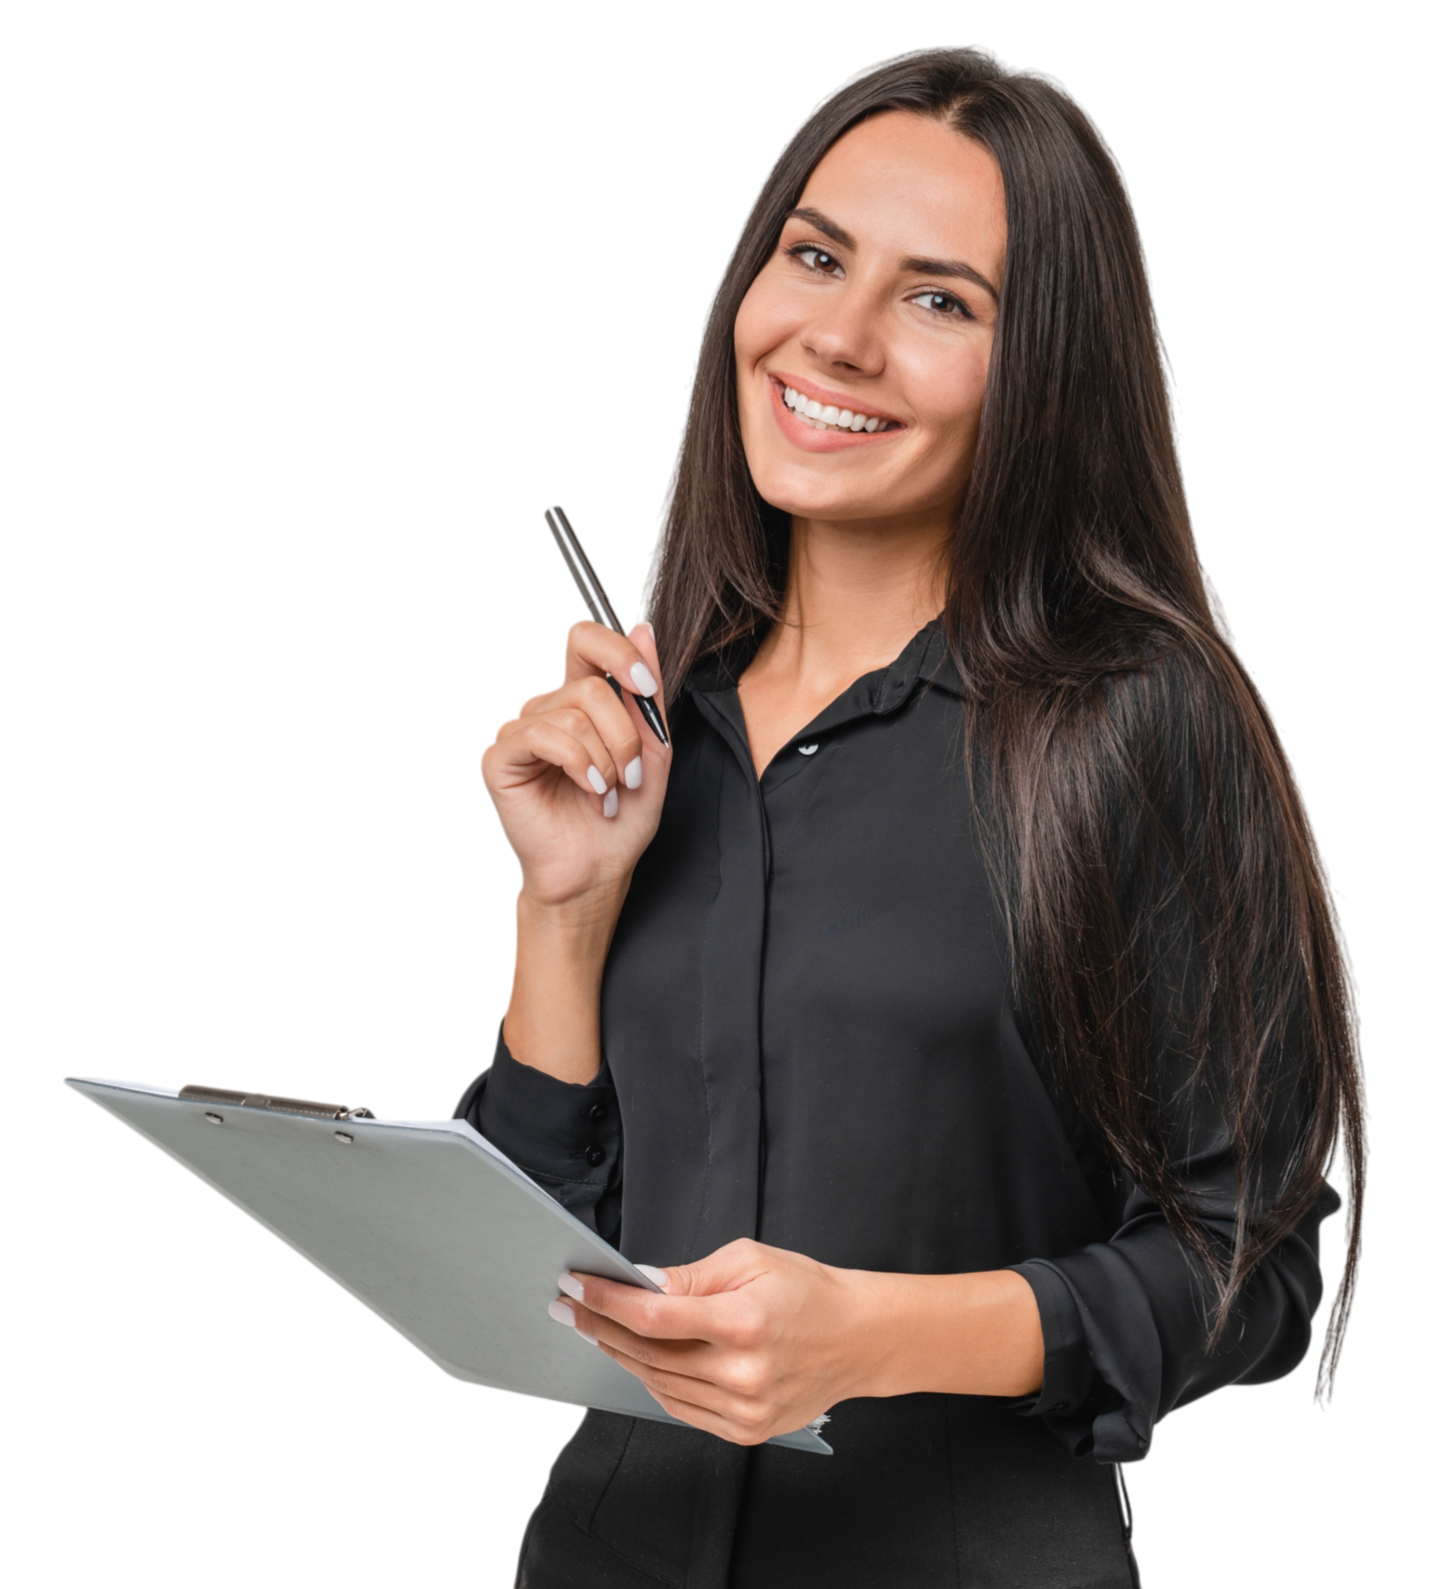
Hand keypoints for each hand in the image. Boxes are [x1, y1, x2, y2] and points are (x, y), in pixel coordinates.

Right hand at [480, 620, 671, 909]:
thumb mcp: (653, 751)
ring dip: (606, 762)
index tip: (645, 687)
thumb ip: (647, 693)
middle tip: (630, 776)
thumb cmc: (621, 818)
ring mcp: (522, 731)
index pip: (587, 639)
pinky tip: (591, 793)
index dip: (618, 653)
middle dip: (625, 737)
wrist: (597, 871)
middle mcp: (547, 708)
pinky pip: (544, 736)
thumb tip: (644, 629)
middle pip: (591, 687)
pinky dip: (580, 766)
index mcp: (581, 699)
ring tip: (608, 794)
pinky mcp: (501, 757)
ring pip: (573, 715)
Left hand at [550, 1238, 882, 1445]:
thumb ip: (690, 1276)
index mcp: (743, 1323)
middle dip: (601, 1327)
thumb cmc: (808, 1292)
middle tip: (570, 1307)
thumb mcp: (750, 1261)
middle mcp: (742, 1373)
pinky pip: (681, 1409)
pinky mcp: (746, 1432)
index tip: (576, 1286)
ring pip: (659, 1385)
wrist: (859, 1338)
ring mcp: (744, 1410)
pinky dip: (654, 1383)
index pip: (654, 1316)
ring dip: (621, 1356)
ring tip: (597, 1331)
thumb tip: (640, 1284)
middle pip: (649, 1354)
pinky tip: (638, 1360)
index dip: (607, 1301)